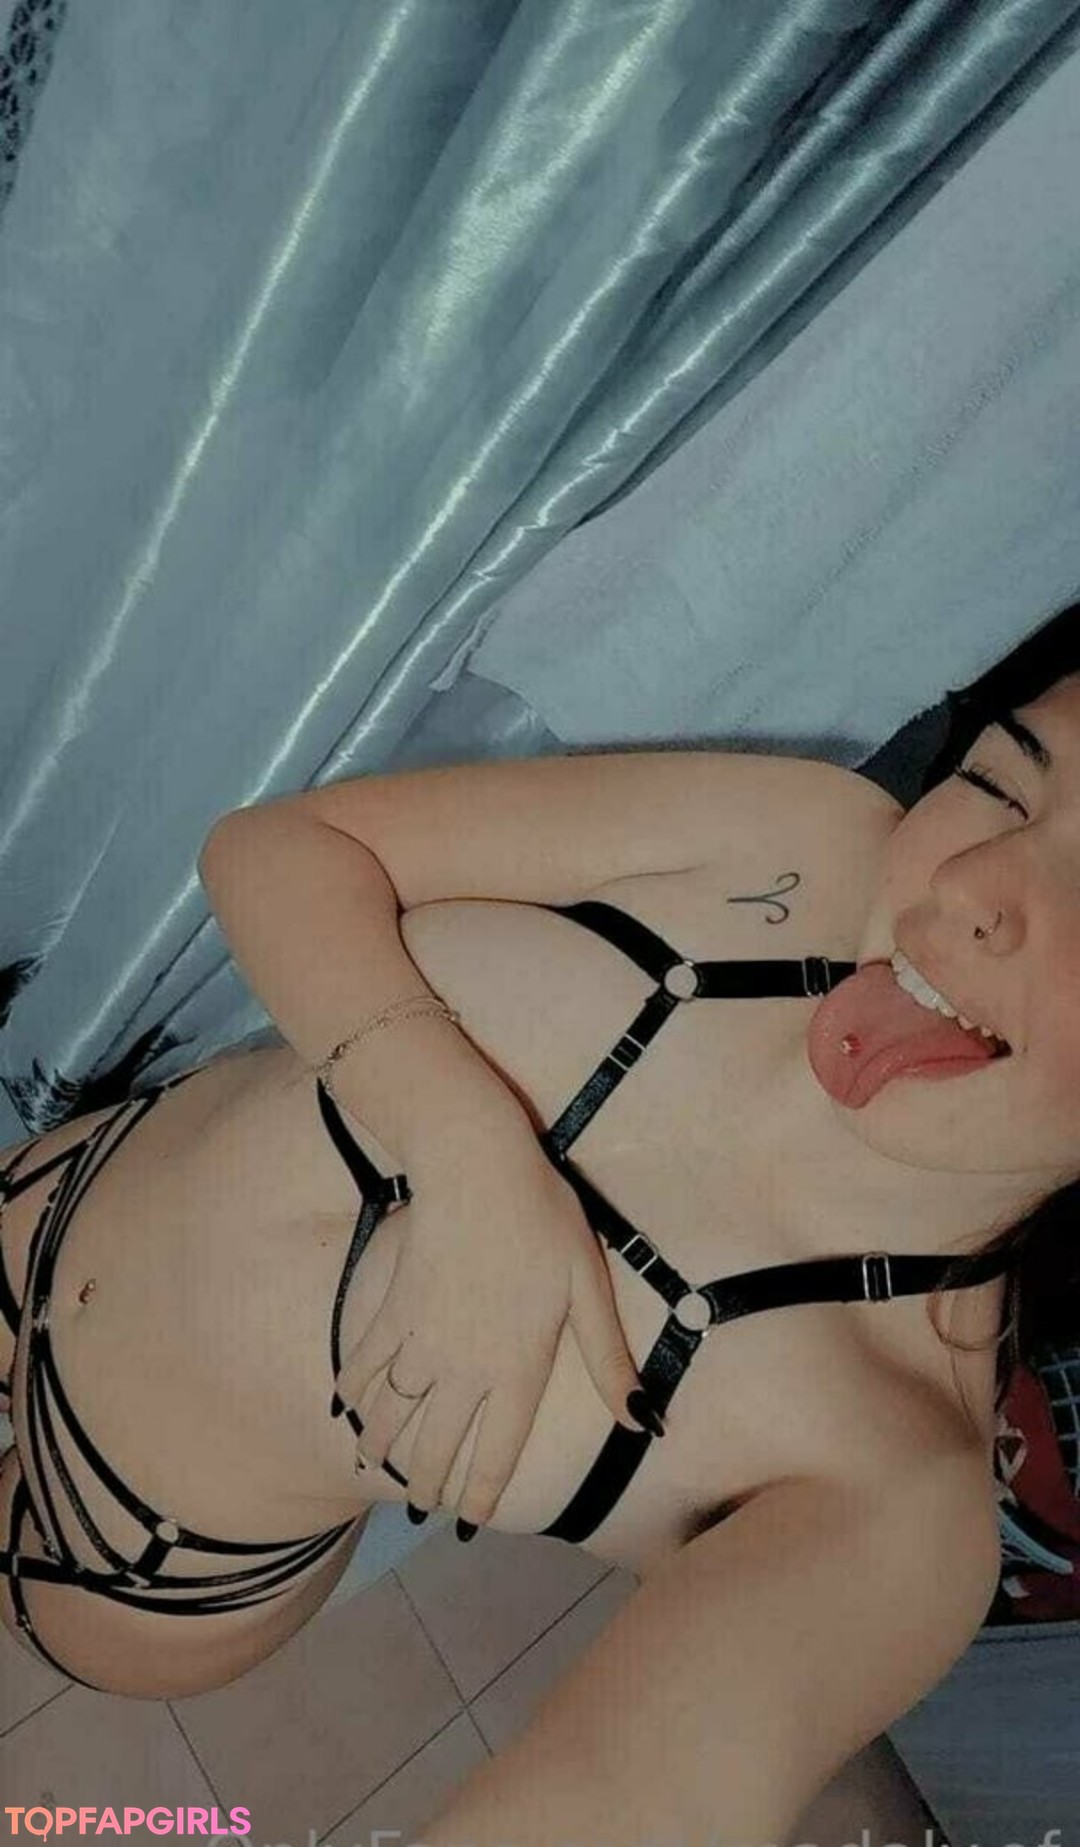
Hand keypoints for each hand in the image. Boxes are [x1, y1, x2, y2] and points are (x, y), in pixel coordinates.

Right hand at [331, 1126, 651, 1525]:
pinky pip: (366, 1363)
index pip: (498, 1451)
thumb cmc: (544, 1220)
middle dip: (428, 1481)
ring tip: (375, 1464)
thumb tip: (644, 1422)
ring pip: (394, 1410)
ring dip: (381, 1443)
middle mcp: (464, 1367)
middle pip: (438, 1443)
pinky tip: (347, 1405)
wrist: (476, 1169)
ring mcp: (421, 1340)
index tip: (467, 1521)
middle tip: (421, 1506)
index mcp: (518, 1367)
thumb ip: (610, 1360)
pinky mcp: (393, 1309)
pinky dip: (354, 1389)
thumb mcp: (589, 1288)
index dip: (480, 1493)